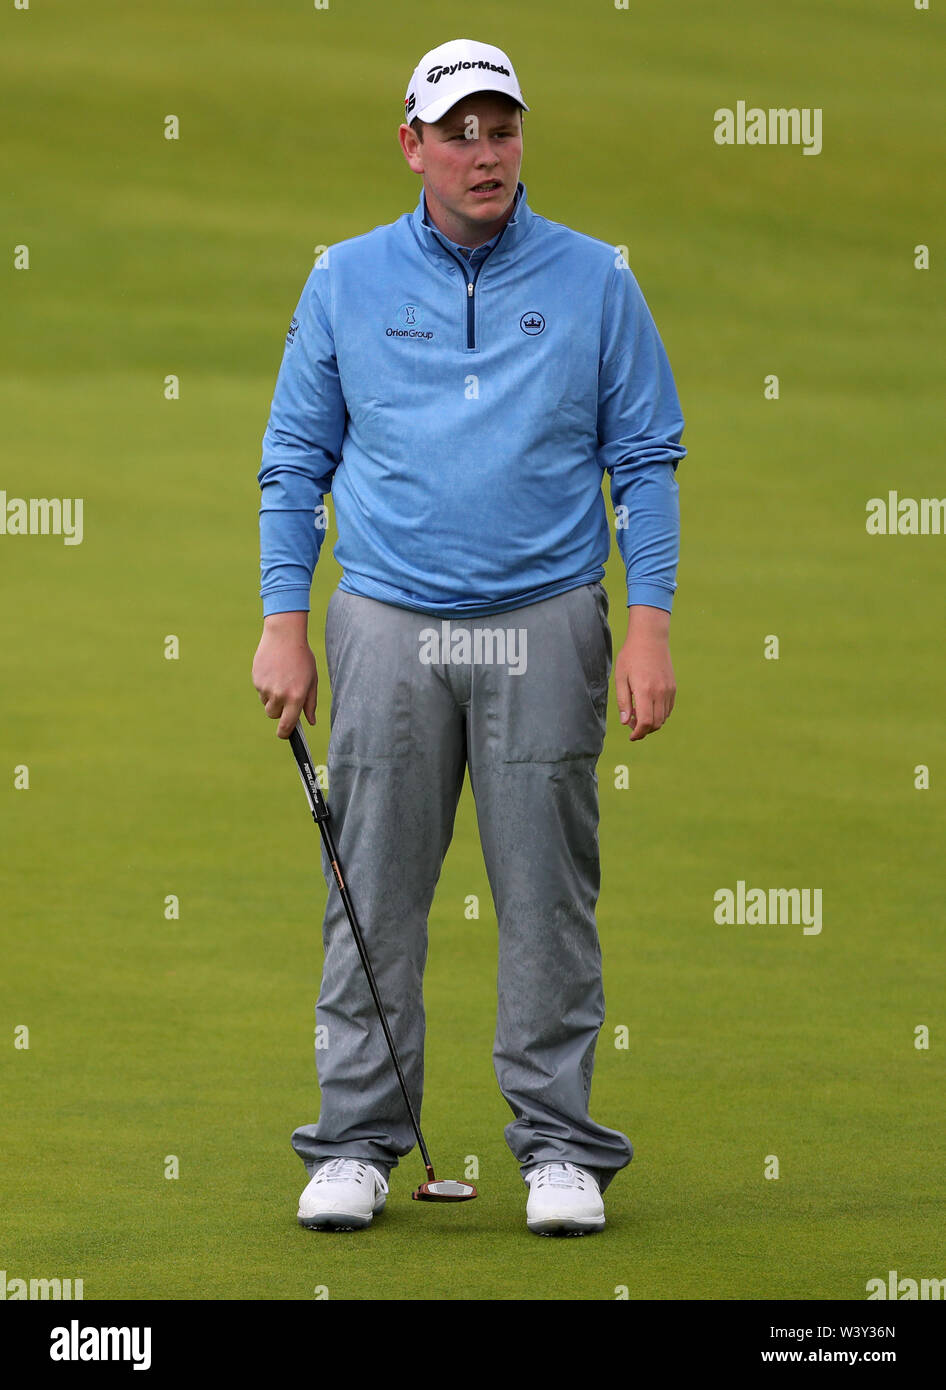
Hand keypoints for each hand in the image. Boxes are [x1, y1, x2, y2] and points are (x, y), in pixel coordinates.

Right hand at [252, 612, 317, 737]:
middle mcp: (280, 695)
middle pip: (273, 715)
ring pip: (266, 702)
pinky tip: (274, 670)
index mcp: (296, 697)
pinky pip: (260, 690)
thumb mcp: (312, 680)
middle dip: (279, 710)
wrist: (284, 636)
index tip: (285, 734)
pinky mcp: (256, 679)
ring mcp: (266, 688)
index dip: (285, 733)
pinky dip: (266, 685)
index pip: (286, 725)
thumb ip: (310, 703)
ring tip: (281, 677)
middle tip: (286, 695)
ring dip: (272, 697)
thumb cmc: (302, 658)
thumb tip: (310, 722)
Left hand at [615, 605, 675, 741]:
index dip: (638, 733)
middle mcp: (660, 692)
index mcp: (645, 690)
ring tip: (637, 714)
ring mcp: (669, 690)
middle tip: (631, 725)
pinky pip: (668, 709)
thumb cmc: (631, 656)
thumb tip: (625, 722)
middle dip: (644, 730)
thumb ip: (623, 701)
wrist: (650, 638)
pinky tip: (648, 707)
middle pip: (656, 723)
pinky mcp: (673, 687)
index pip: (645, 722)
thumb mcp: (620, 677)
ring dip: (651, 722)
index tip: (631, 736)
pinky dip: (659, 714)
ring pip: (663, 718)